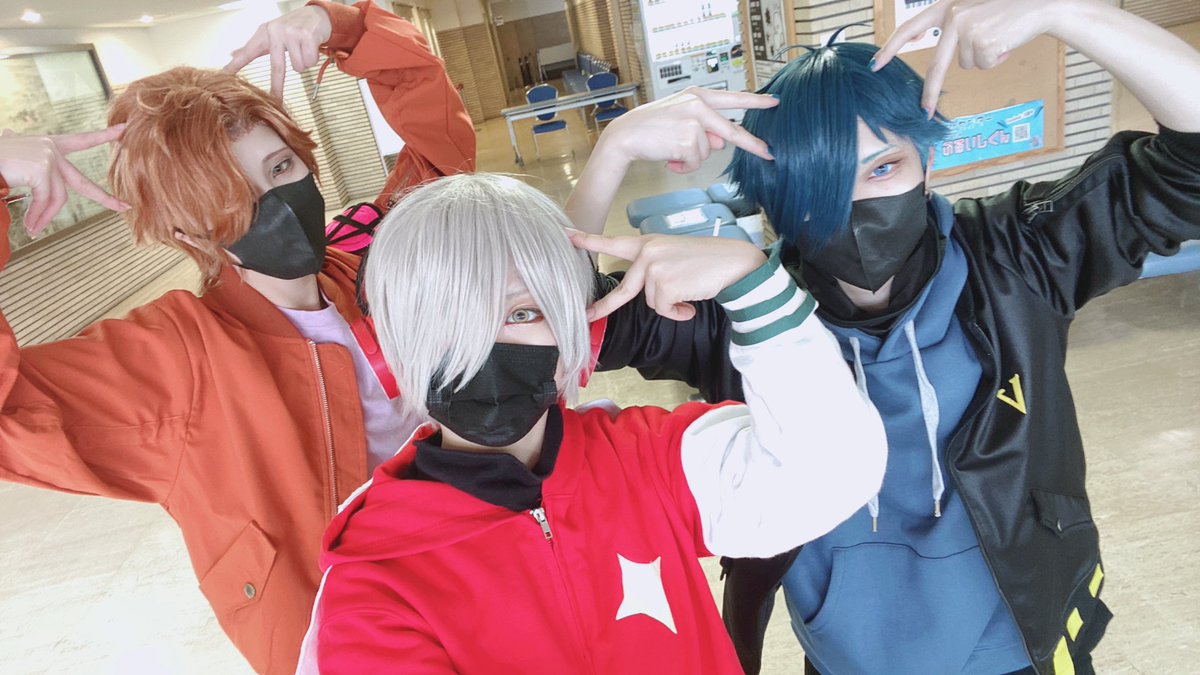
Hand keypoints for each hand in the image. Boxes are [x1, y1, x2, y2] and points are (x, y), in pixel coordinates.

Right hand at [0, 126, 128, 236]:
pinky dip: (37, 216)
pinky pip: (45, 200)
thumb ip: (15, 143)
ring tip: (33, 229)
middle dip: (106, 198)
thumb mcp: (8, 147)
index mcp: (50, 144)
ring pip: (57, 198)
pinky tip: (30, 226)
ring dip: (44, 217)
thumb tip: (10, 133)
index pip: (82, 141)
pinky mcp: (41, 170)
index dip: (103, 136)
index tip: (124, 129)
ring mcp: (49, 159)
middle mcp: (53, 149)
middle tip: (125, 208)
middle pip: (82, 183)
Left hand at [223, 5, 332, 98]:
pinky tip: (311, 47)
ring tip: (303, 50)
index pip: (247, 52)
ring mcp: (292, 33)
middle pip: (276, 67)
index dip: (235, 65)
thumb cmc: (292, 28)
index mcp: (264, 32)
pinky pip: (310, 62)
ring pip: (298, 67)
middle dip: (277, 86)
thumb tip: (232, 54)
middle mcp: (276, 31)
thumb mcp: (270, 35)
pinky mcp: (307, 36)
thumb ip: (252, 47)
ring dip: (303, 62)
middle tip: (276, 100)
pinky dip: (313, 58)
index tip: (225, 76)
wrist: (316, 15)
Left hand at [569, 230, 766, 320]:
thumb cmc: (707, 261)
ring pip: (651, 302)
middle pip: (623, 288)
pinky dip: (678, 311)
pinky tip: (691, 300)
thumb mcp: (673, 256)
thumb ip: (653, 268)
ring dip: (670, 305)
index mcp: (648, 243)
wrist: (734, 263)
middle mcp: (647, 253)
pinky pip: (664, 309)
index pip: (613, 242)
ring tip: (689, 291)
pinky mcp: (664, 284)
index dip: (588, 241)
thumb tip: (647, 295)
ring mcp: (654, 268)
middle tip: (588, 315)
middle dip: (605, 306)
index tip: (566, 236)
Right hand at [600, 86, 776, 172]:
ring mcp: (694, 121)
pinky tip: (669, 158)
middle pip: (732, 131)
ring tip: (671, 151)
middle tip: (768, 153)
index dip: (756, 102)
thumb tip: (720, 142)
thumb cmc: (650, 128)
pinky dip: (683, 166)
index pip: (733, 98)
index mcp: (697, 96)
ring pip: (707, 152)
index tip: (774, 102)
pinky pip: (695, 162)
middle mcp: (698, 104)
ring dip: (690, 158)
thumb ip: (704, 128)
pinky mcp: (688, 138)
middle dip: (751, 145)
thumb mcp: (680, 120)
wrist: (624, 136)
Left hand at [873, 0, 1055, 115]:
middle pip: (937, 65)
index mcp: (947, 7)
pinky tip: (1006, 42)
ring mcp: (968, 29)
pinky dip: (997, 59)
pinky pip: (984, 65)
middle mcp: (954, 16)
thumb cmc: (1007, 11)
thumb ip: (952, 28)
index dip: (891, 47)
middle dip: (931, 91)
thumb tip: (930, 50)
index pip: (910, 28)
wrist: (1040, 4)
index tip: (876, 64)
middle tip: (925, 112)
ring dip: (983, 57)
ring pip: (966, 64)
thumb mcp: (973, 12)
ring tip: (998, 37)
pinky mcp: (984, 42)